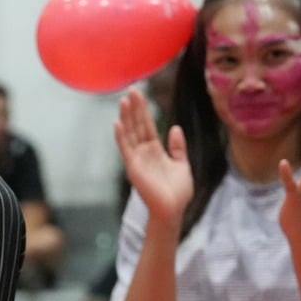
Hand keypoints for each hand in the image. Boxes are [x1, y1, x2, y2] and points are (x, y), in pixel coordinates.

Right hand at [113, 88, 191, 225]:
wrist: (173, 210)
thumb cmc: (178, 193)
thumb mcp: (182, 165)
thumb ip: (178, 148)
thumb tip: (174, 128)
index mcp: (155, 151)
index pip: (147, 126)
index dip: (143, 111)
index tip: (139, 95)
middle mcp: (144, 153)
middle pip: (137, 126)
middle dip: (134, 108)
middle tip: (131, 89)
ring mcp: (137, 160)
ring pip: (130, 134)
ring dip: (126, 117)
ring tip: (124, 100)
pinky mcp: (133, 168)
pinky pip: (126, 149)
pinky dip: (121, 136)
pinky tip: (117, 123)